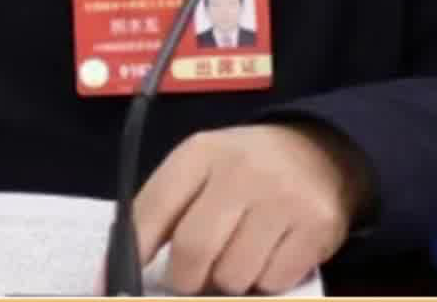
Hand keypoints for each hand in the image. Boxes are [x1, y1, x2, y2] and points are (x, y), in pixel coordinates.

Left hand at [133, 123, 370, 294]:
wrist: (322, 152)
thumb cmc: (245, 169)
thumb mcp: (202, 169)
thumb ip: (164, 211)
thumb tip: (114, 274)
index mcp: (201, 153)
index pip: (152, 209)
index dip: (132, 254)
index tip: (119, 284)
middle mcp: (242, 170)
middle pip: (193, 250)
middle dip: (186, 279)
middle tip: (193, 278)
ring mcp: (283, 198)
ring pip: (233, 276)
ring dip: (229, 281)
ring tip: (238, 258)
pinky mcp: (317, 226)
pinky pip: (273, 281)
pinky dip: (266, 281)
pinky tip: (270, 255)